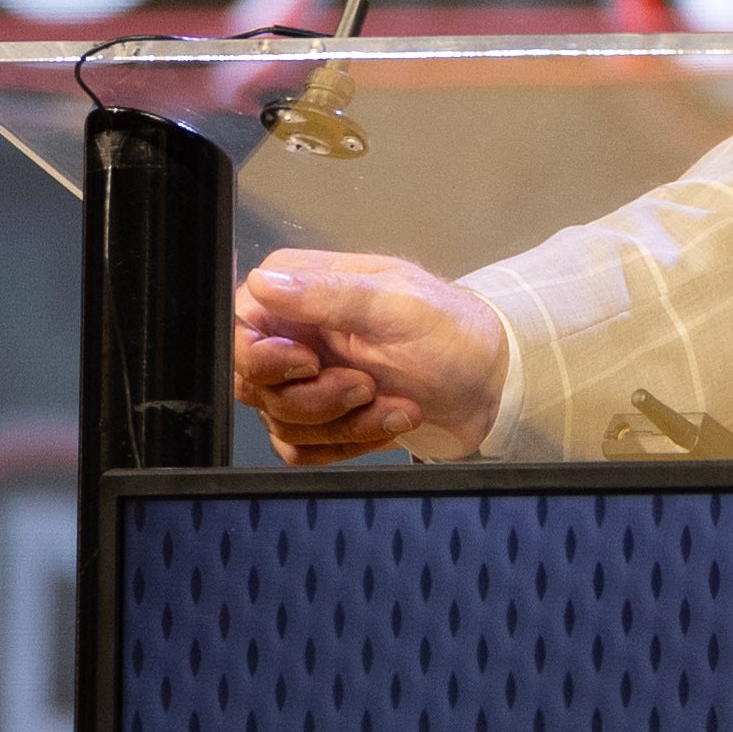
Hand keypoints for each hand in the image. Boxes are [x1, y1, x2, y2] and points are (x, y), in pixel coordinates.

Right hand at [234, 250, 503, 463]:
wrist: (493, 383)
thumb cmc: (455, 332)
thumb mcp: (399, 305)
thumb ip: (330, 294)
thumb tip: (266, 282)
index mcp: (303, 290)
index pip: (239, 328)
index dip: (262, 357)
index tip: (308, 364)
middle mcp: (296, 332)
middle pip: (254, 383)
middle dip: (315, 398)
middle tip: (367, 385)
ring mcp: (307, 379)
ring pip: (280, 421)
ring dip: (344, 423)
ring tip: (397, 403)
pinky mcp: (323, 419)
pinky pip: (301, 449)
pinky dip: (349, 442)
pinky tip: (390, 419)